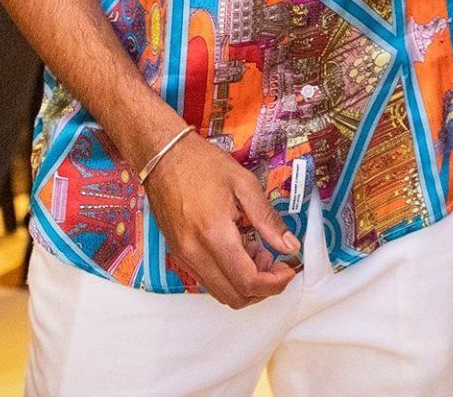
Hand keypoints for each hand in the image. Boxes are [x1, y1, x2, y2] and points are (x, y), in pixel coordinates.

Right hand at [142, 131, 299, 307]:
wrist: (162, 156)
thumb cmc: (202, 163)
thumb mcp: (244, 183)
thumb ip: (268, 219)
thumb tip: (290, 246)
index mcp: (214, 233)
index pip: (248, 281)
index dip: (274, 283)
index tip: (288, 269)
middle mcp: (194, 252)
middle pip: (234, 297)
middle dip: (262, 287)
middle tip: (274, 260)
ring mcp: (183, 256)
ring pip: (220, 293)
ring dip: (244, 282)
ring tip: (256, 249)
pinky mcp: (178, 254)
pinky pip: (207, 280)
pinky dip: (228, 275)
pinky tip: (237, 247)